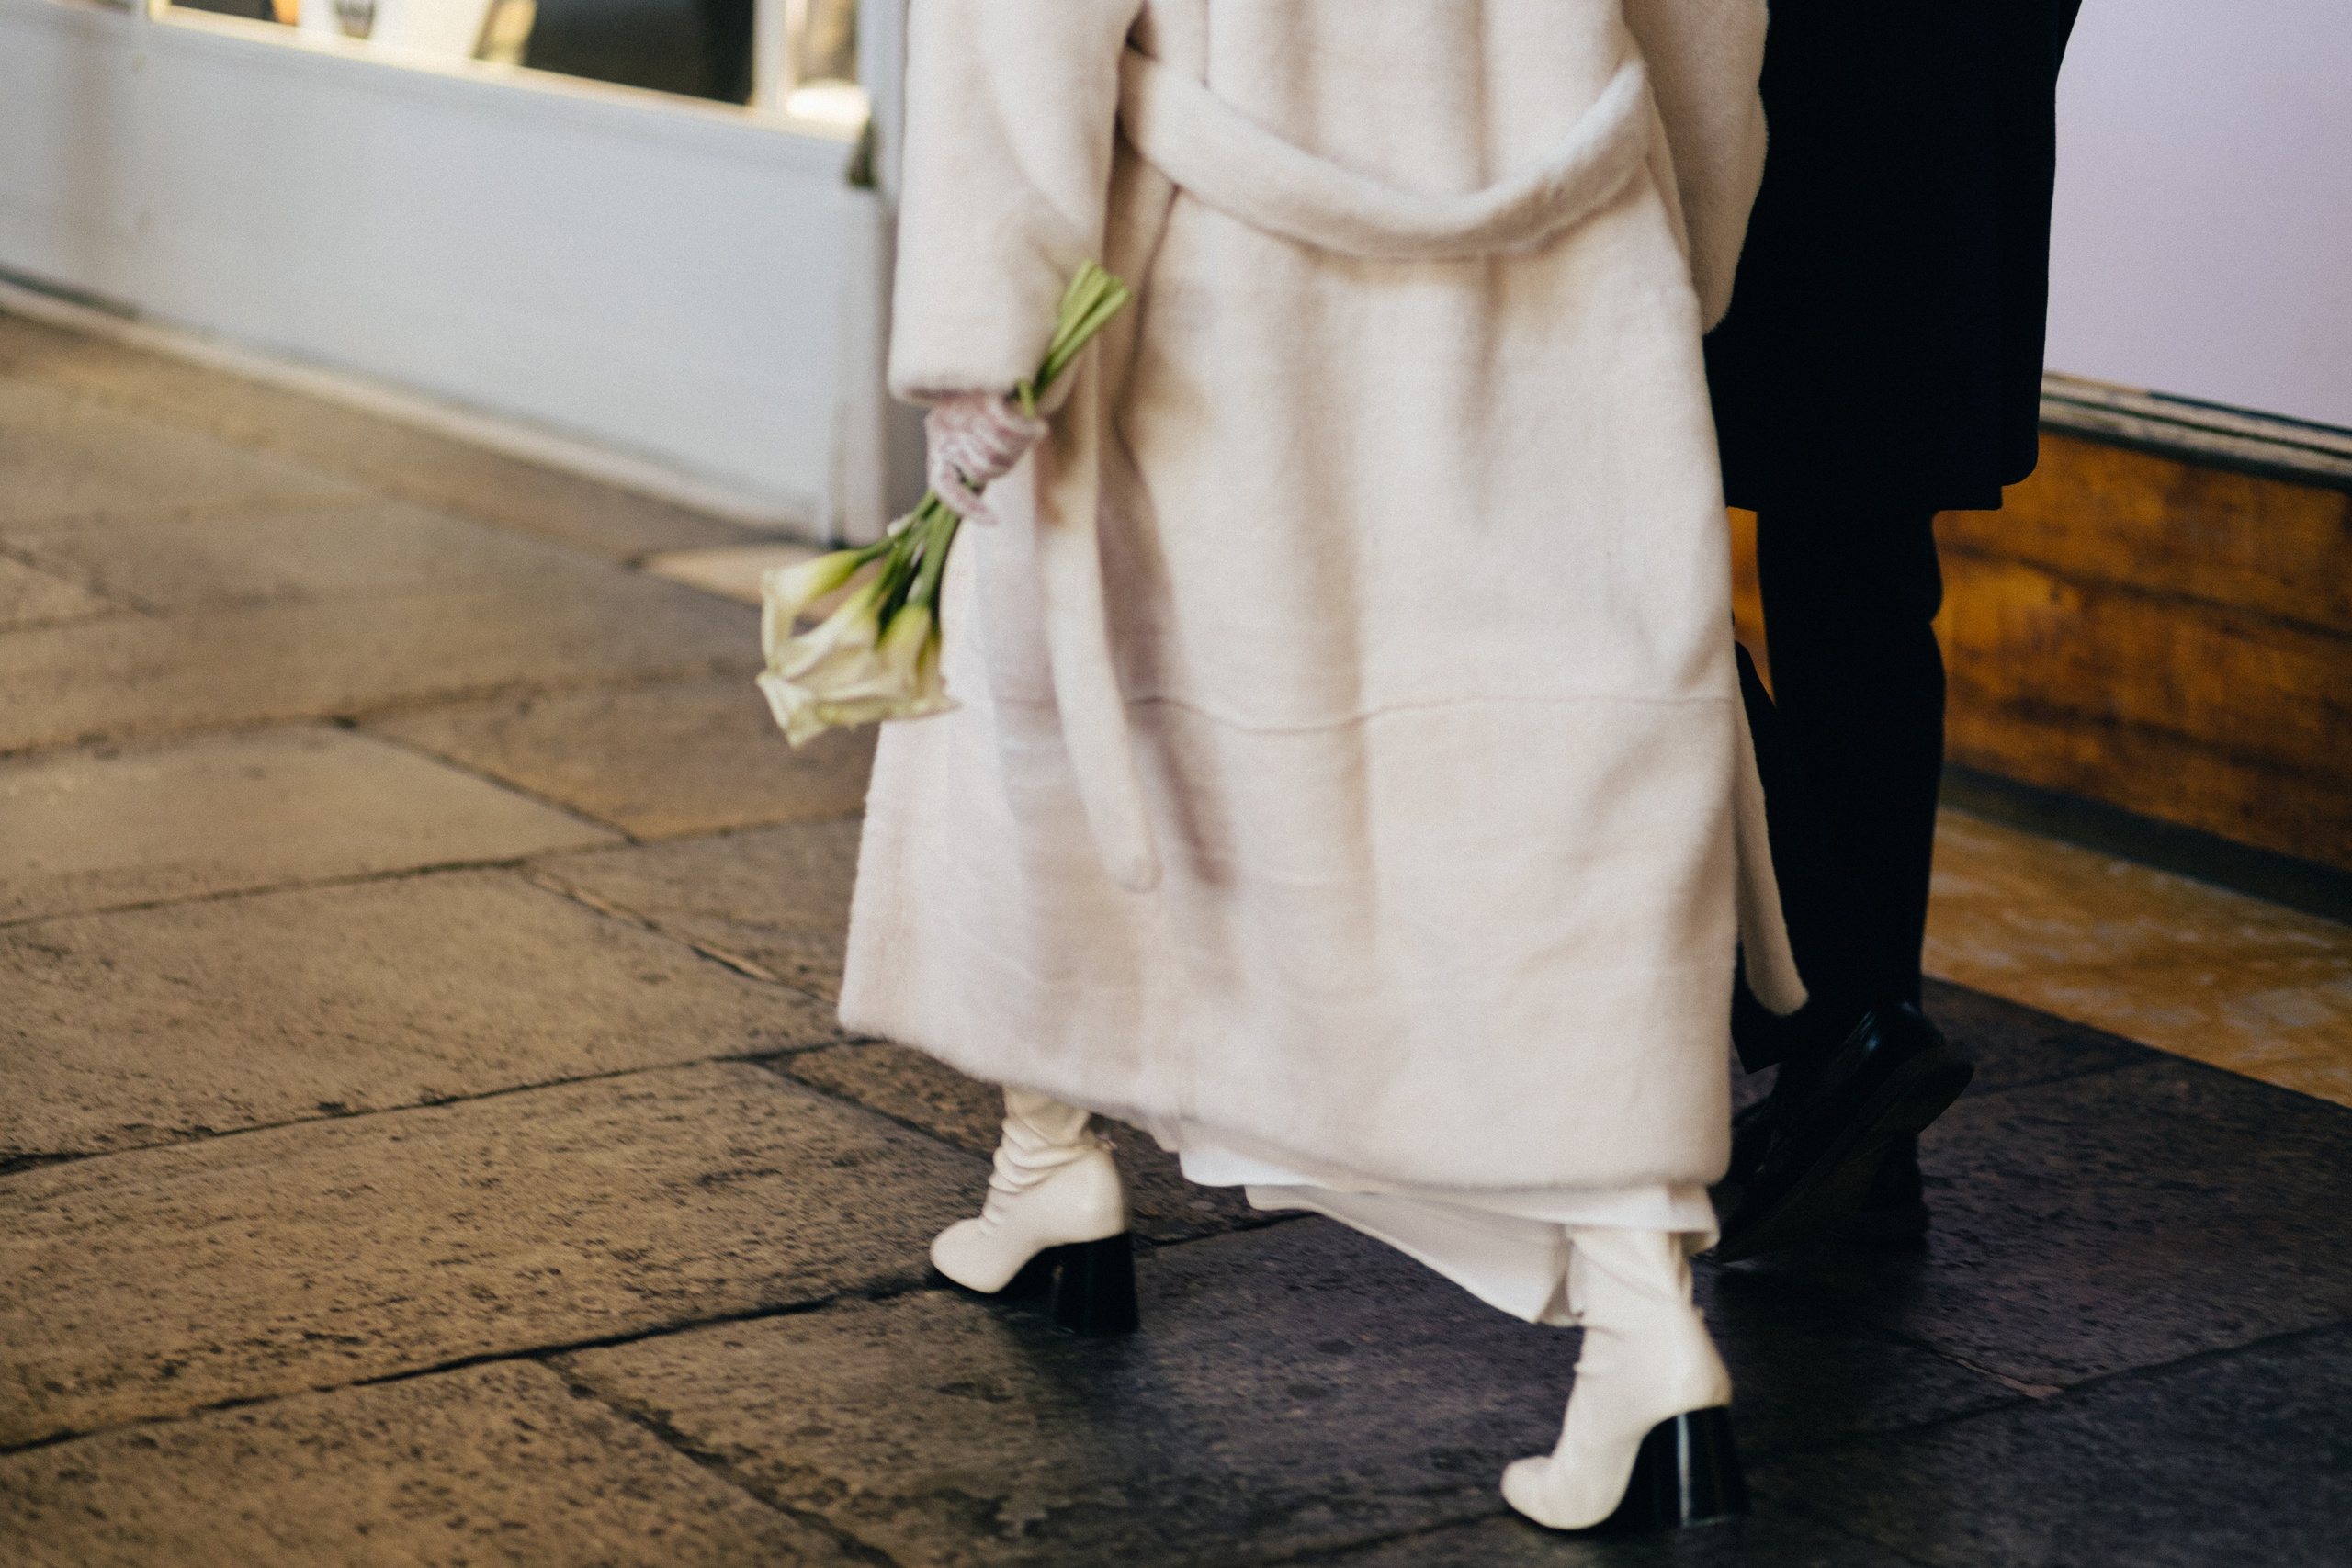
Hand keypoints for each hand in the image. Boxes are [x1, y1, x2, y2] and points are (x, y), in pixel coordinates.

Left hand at [924, 391, 1048, 522]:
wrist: (982, 354)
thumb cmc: (979, 404)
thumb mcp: (966, 434)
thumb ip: (972, 463)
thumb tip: (985, 506)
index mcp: (937, 442)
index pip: (943, 485)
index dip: (968, 507)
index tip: (995, 521)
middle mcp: (944, 428)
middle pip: (982, 471)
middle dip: (1006, 465)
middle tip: (1017, 449)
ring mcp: (962, 412)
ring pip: (996, 453)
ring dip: (1019, 447)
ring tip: (1030, 434)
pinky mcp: (983, 395)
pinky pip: (1008, 428)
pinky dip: (1028, 432)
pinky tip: (1038, 427)